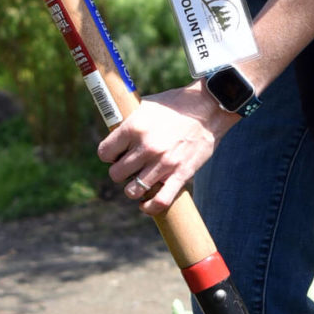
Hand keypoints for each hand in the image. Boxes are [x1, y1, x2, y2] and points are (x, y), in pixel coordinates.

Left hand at [98, 85, 234, 214]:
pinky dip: (149, 207)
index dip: (108, 155)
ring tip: (138, 181)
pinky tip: (145, 204)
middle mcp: (147, 147)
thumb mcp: (147, 105)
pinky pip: (160, 201)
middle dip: (120, 171)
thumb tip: (114, 130)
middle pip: (116, 174)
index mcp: (134, 127)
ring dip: (133, 188)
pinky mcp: (180, 174)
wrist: (208, 108)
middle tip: (130, 166)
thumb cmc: (176, 105)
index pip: (105, 153)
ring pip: (132, 190)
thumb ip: (130, 120)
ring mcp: (163, 163)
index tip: (115, 154)